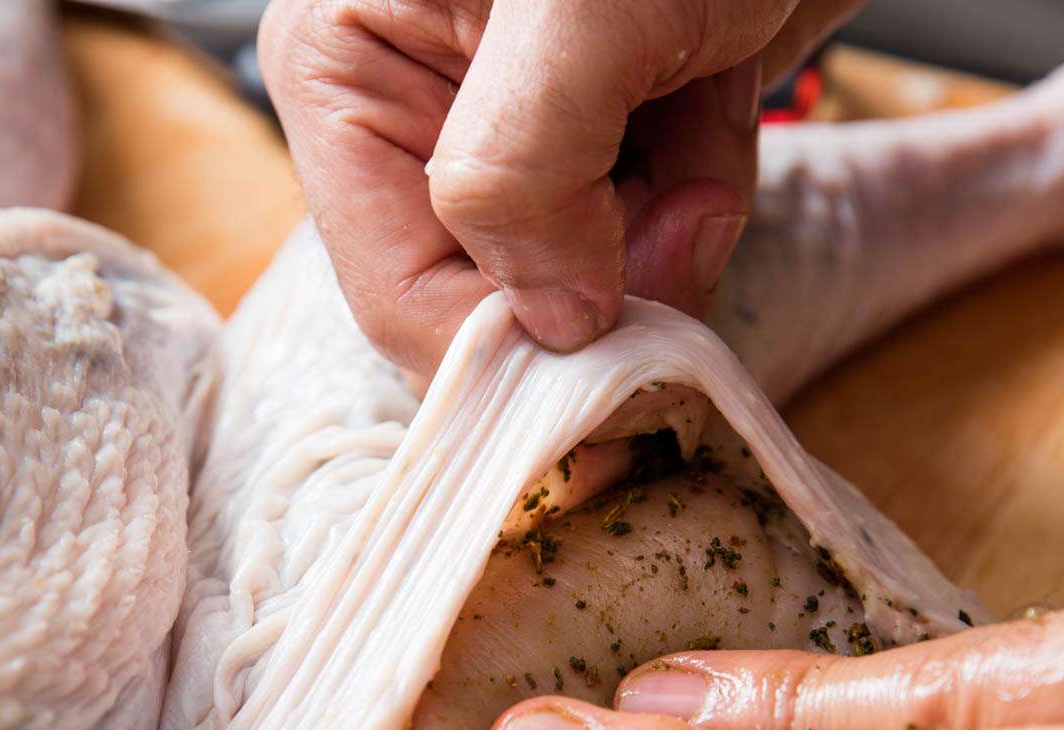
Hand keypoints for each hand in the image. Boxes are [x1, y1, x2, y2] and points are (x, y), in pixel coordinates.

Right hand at [260, 0, 861, 376]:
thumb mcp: (576, 6)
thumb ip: (520, 173)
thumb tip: (549, 327)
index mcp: (348, 72)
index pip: (402, 298)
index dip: (515, 353)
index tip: (625, 359)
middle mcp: (418, 117)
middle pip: (496, 306)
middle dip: (611, 278)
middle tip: (685, 194)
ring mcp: (516, 135)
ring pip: (585, 286)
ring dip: (674, 224)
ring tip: (698, 91)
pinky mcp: (602, 139)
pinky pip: (651, 241)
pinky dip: (706, 190)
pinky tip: (715, 90)